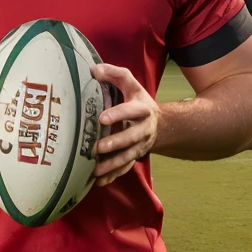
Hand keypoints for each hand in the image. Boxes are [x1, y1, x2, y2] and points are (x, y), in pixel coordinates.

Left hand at [91, 63, 159, 183]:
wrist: (158, 122)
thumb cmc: (137, 100)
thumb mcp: (130, 84)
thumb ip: (114, 74)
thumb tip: (93, 70)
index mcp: (142, 109)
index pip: (131, 111)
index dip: (118, 114)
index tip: (102, 118)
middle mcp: (143, 129)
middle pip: (131, 137)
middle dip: (115, 143)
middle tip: (98, 147)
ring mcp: (140, 145)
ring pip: (128, 156)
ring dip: (113, 165)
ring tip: (96, 170)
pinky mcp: (136, 156)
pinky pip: (125, 168)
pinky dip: (113, 175)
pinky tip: (100, 181)